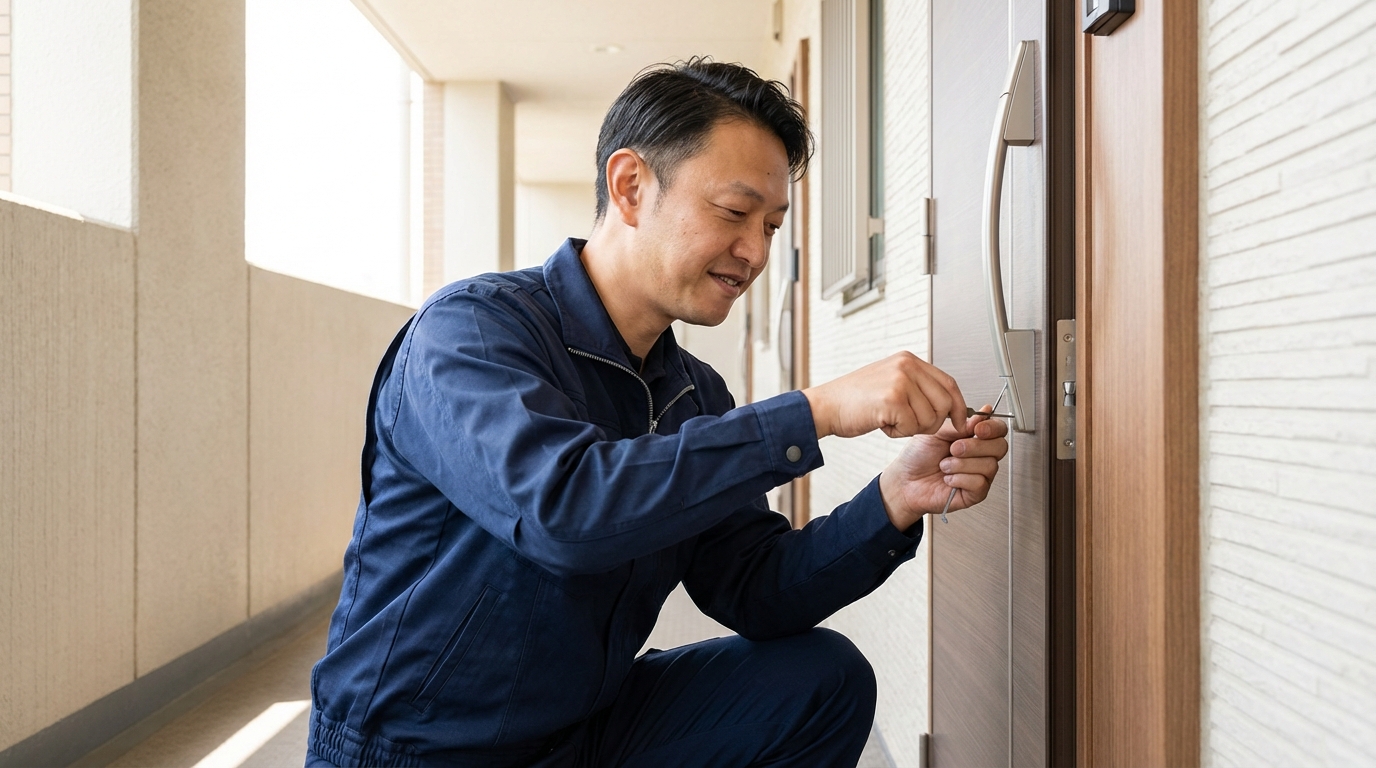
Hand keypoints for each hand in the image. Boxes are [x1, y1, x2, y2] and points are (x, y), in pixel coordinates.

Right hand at [802, 352, 967, 438]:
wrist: (825, 406)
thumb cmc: (855, 400)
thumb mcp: (890, 383)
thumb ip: (917, 387)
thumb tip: (948, 404)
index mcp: (908, 360)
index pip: (948, 383)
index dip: (959, 406)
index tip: (960, 422)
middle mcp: (907, 366)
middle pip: (944, 402)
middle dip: (933, 422)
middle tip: (910, 425)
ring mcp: (900, 380)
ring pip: (930, 418)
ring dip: (911, 428)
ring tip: (890, 420)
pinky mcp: (892, 399)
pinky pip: (912, 427)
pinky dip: (898, 433)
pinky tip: (882, 424)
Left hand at [876, 409, 1009, 531]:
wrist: (905, 480)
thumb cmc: (918, 456)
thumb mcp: (936, 432)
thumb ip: (960, 424)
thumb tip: (982, 415)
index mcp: (973, 437)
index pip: (998, 429)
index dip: (993, 427)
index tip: (977, 429)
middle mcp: (980, 455)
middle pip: (1000, 447)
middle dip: (976, 446)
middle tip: (954, 448)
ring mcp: (979, 474)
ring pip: (989, 466)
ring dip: (962, 464)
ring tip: (944, 465)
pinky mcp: (975, 493)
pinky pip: (979, 483)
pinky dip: (960, 479)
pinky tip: (948, 478)